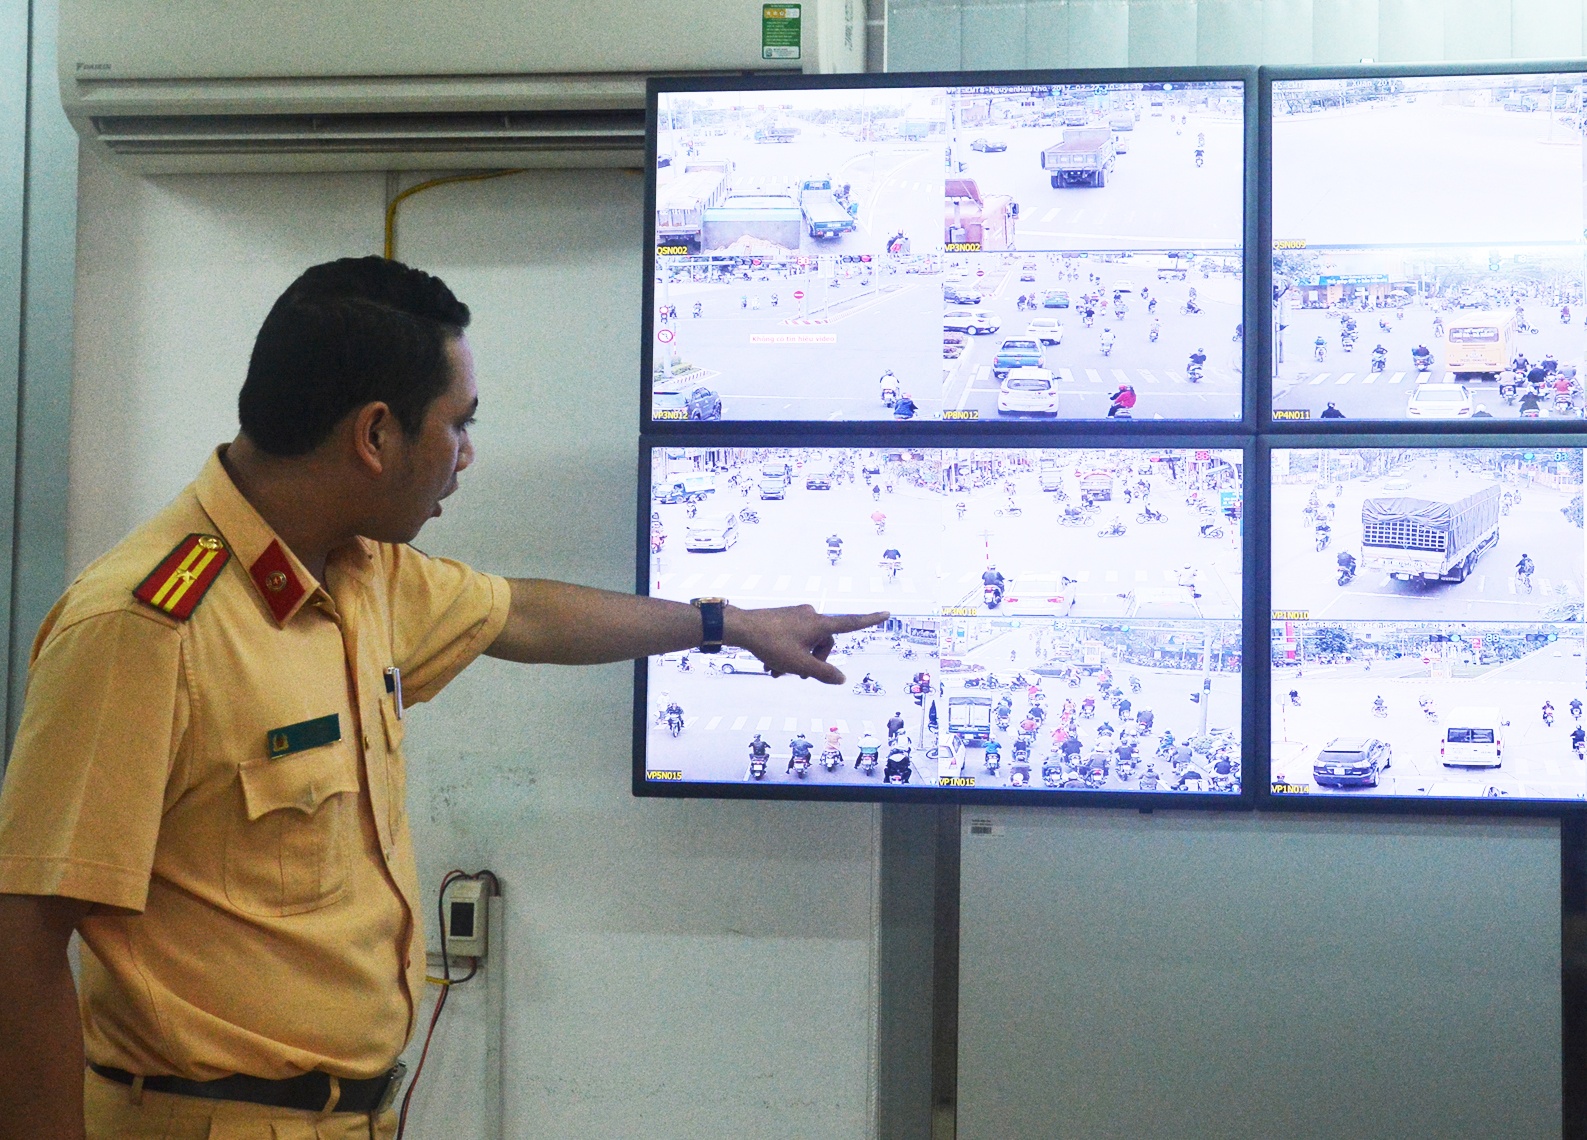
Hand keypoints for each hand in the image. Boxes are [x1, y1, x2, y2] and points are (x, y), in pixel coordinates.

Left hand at [725, 605, 887, 683]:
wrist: (741, 627)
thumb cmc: (771, 644)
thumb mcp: (799, 664)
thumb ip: (823, 673)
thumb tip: (842, 678)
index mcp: (819, 624)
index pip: (851, 623)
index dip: (870, 620)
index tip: (886, 613)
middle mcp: (811, 615)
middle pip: (823, 643)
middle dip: (812, 661)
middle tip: (797, 674)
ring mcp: (796, 616)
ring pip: (805, 643)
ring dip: (795, 660)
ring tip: (776, 672)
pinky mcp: (784, 618)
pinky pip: (793, 638)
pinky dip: (786, 653)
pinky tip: (770, 665)